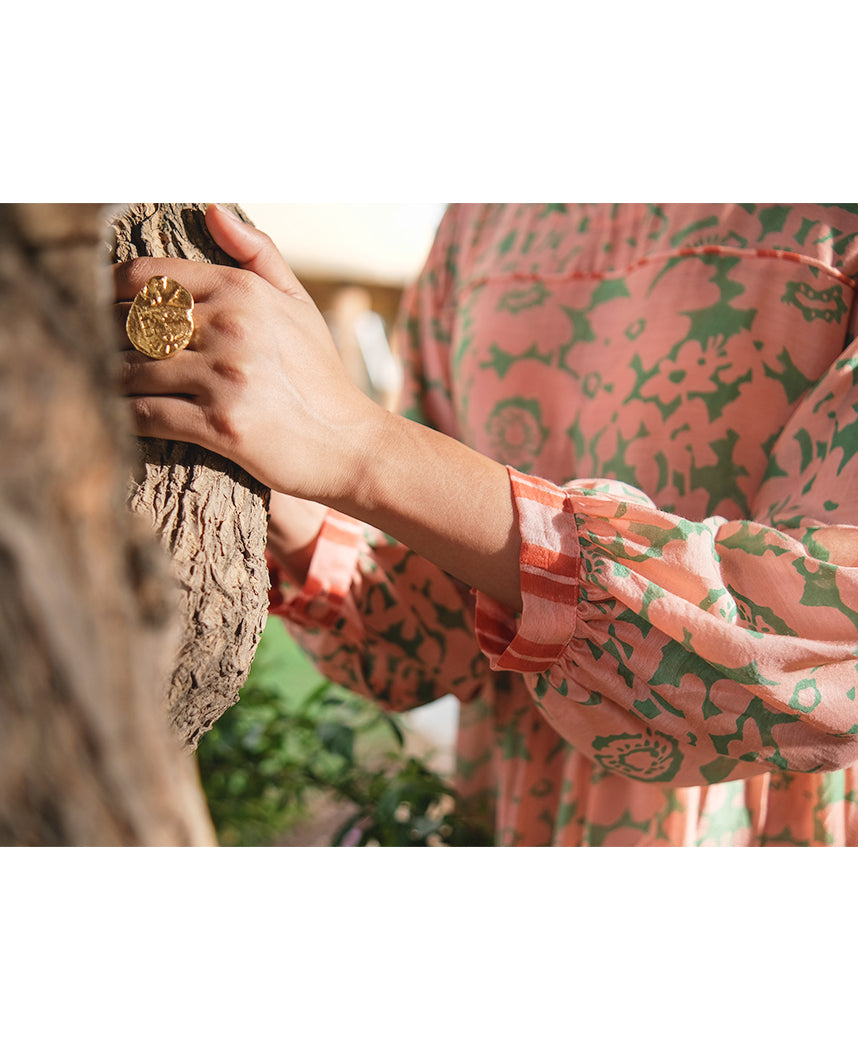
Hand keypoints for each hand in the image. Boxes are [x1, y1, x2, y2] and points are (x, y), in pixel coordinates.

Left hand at [114, 204, 384, 502]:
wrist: (349, 445)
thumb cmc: (320, 378)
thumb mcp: (299, 305)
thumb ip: (259, 255)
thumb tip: (212, 209)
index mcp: (243, 291)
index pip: (148, 278)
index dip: (110, 290)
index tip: (100, 307)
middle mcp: (231, 327)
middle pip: (131, 323)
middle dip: (104, 337)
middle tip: (92, 350)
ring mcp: (225, 377)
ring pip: (132, 369)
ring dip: (109, 379)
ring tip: (101, 385)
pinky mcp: (220, 425)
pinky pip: (147, 414)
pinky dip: (125, 416)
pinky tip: (120, 418)